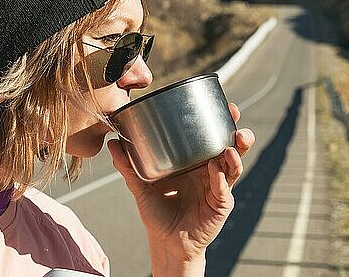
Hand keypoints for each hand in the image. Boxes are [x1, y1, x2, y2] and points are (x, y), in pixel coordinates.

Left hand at [107, 102, 255, 261]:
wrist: (165, 242)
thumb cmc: (157, 213)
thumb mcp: (141, 186)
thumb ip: (129, 167)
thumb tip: (113, 143)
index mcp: (195, 161)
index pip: (212, 137)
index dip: (220, 121)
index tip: (224, 106)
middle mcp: (210, 171)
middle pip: (230, 147)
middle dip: (236, 132)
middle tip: (234, 117)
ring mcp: (218, 187)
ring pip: (234, 166)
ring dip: (235, 153)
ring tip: (229, 146)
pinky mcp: (220, 205)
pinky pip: (223, 189)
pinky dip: (220, 178)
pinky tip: (215, 168)